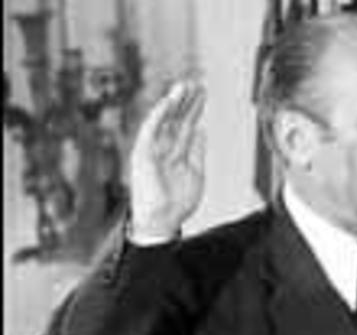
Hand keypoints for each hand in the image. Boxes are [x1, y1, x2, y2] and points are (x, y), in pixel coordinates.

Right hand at [128, 80, 206, 242]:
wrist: (163, 220)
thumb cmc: (178, 201)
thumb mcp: (195, 172)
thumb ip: (196, 151)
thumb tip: (201, 130)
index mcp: (177, 151)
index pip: (186, 124)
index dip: (194, 108)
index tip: (202, 92)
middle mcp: (164, 147)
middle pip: (176, 118)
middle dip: (186, 101)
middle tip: (196, 82)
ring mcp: (153, 149)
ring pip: (164, 120)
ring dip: (174, 102)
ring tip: (184, 85)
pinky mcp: (143, 154)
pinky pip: (151, 130)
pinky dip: (158, 116)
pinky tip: (167, 102)